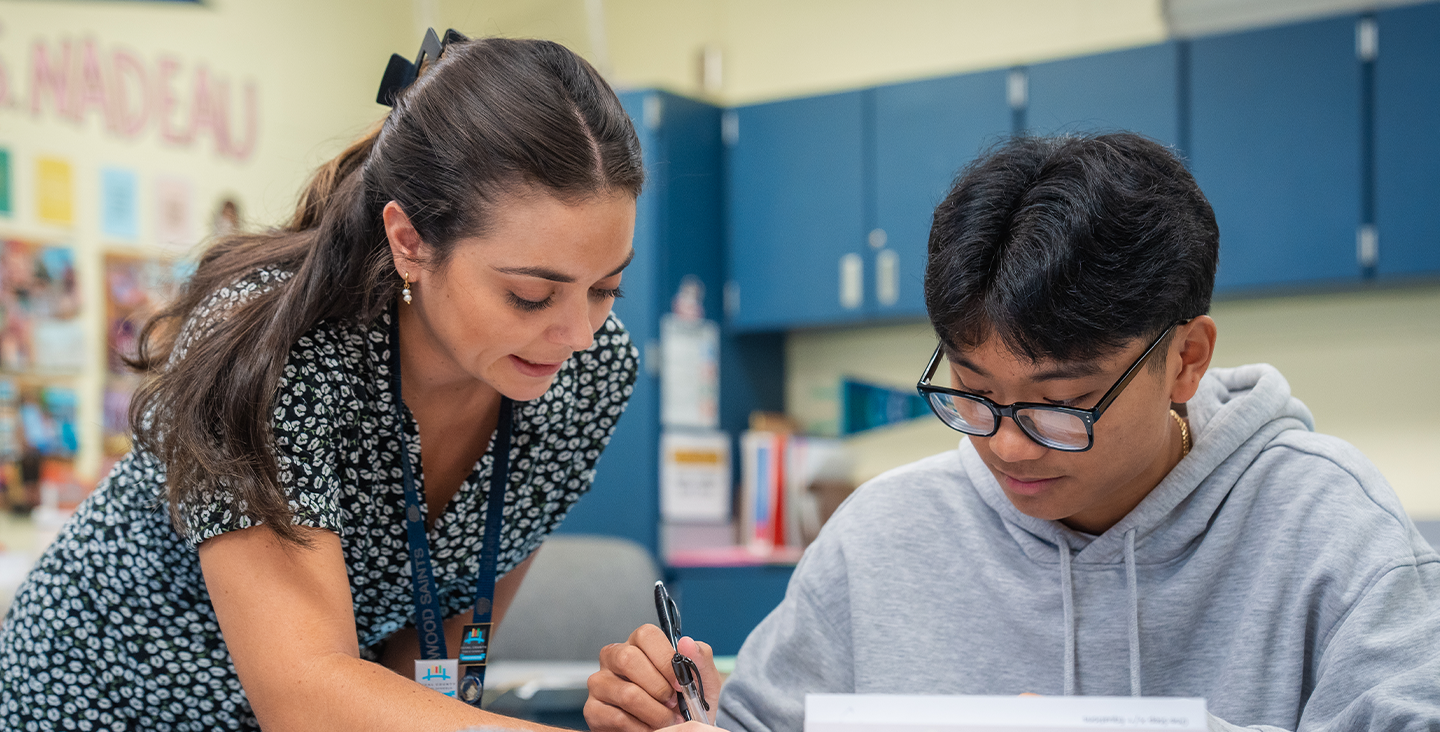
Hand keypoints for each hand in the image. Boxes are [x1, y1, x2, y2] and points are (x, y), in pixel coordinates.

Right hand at [586, 624, 721, 731]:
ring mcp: (600, 683)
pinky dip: (642, 728)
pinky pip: (618, 718)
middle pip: (628, 659)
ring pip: (627, 693)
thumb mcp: (699, 681)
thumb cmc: (683, 701)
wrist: (674, 728)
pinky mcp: (593, 710)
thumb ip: (699, 659)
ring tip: (669, 721)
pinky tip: (652, 728)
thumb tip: (687, 643)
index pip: (646, 635)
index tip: (680, 682)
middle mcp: (613, 658)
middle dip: (658, 687)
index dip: (665, 658)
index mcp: (638, 644)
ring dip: (655, 713)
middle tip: (674, 703)